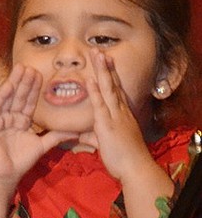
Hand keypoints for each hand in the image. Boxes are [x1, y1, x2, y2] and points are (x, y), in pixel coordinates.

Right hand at [0, 65, 76, 187]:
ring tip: (20, 68)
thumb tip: (77, 132)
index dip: (35, 88)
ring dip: (15, 83)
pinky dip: (2, 95)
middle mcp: (9, 118)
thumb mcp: (42, 145)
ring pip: (9, 98)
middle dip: (25, 82)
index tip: (41, 74)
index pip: (29, 101)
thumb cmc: (20, 161)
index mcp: (20, 121)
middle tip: (31, 66)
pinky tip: (9, 85)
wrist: (5, 174)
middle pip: (19, 96)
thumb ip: (57, 136)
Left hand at [79, 50, 152, 180]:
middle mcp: (120, 111)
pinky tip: (91, 79)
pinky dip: (96, 91)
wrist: (135, 168)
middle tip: (98, 49)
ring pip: (108, 88)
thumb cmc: (123, 158)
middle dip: (105, 66)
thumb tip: (82, 135)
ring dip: (101, 71)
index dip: (109, 75)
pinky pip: (101, 104)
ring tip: (96, 54)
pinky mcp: (108, 124)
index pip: (114, 90)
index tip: (104, 60)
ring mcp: (115, 116)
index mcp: (120, 114)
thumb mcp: (105, 143)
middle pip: (112, 84)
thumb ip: (93, 136)